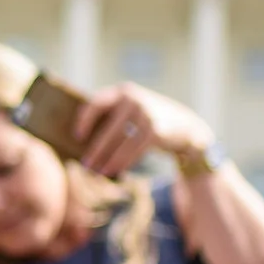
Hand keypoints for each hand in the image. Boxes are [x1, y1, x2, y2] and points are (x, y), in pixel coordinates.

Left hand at [71, 83, 214, 178]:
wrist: (186, 125)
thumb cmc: (148, 119)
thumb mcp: (132, 108)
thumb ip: (112, 114)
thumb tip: (79, 138)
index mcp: (123, 91)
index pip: (96, 103)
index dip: (84, 120)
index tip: (77, 137)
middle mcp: (134, 99)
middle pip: (108, 129)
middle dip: (96, 149)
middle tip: (85, 165)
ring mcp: (146, 114)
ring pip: (120, 142)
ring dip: (107, 159)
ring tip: (97, 172)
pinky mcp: (156, 130)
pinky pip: (134, 150)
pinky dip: (122, 162)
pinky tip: (114, 170)